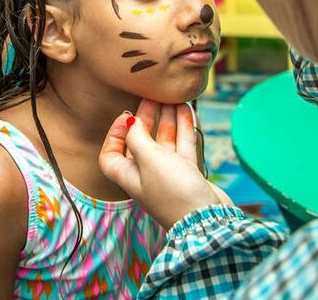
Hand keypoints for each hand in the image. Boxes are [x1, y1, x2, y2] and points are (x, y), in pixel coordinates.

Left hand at [99, 99, 231, 229]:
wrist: (207, 221)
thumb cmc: (172, 191)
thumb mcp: (148, 159)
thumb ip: (137, 137)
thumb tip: (130, 122)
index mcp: (129, 175)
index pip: (110, 155)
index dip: (114, 134)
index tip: (126, 116)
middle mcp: (146, 175)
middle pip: (140, 142)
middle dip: (146, 119)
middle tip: (153, 96)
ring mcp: (168, 175)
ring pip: (165, 141)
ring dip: (168, 119)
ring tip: (173, 98)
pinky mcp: (188, 175)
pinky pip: (183, 147)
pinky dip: (184, 128)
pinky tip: (187, 110)